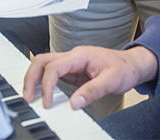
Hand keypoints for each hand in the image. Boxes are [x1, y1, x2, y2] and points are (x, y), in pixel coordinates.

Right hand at [23, 45, 157, 109]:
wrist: (131, 65)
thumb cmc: (123, 68)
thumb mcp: (111, 81)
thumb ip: (92, 92)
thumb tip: (74, 103)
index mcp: (81, 55)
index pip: (55, 66)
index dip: (46, 84)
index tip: (47, 103)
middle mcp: (73, 56)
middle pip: (42, 60)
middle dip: (31, 77)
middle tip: (28, 98)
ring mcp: (71, 63)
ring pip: (45, 65)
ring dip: (34, 79)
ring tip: (31, 97)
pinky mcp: (72, 71)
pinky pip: (53, 74)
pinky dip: (43, 84)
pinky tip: (43, 96)